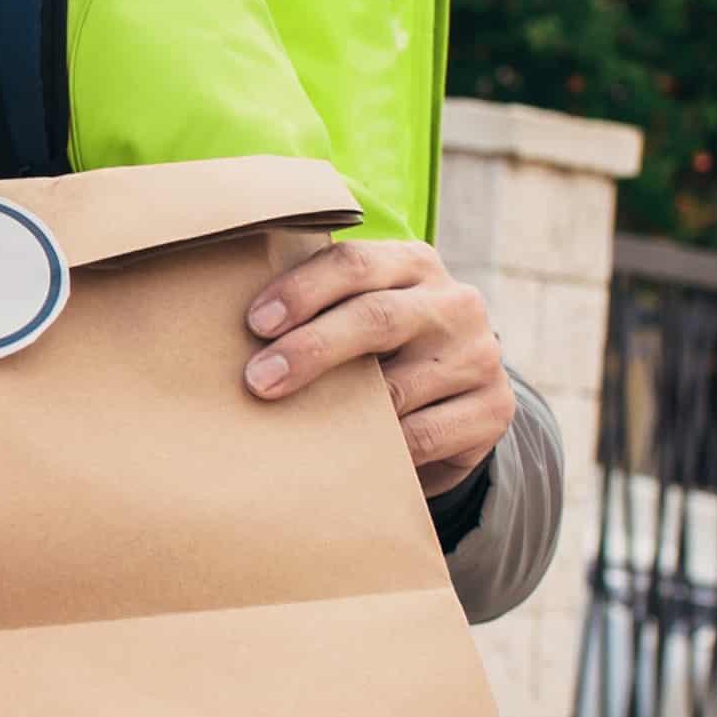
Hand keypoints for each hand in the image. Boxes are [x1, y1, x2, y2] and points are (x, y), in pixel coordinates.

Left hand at [243, 239, 509, 495]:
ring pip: (399, 387)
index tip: (255, 324)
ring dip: (340, 410)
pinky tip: (344, 454)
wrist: (455, 399)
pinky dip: (379, 448)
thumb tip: (222, 320)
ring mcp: (480, 356)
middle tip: (257, 380)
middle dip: (311, 349)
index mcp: (412, 263)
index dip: (301, 291)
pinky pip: (423, 435)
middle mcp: (454, 303)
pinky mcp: (493, 409)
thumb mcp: (354, 312)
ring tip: (293, 426)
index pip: (354, 263)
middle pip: (377, 318)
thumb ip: (314, 305)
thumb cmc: (377, 348)